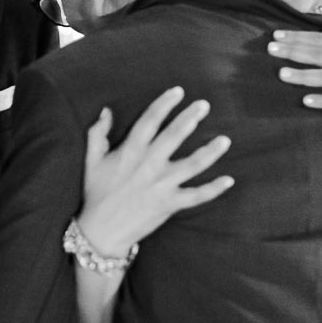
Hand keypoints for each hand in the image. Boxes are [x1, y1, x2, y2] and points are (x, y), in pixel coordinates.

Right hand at [76, 86, 233, 257]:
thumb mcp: (92, 160)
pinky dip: (214, 189)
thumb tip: (106, 110)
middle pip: (174, 136)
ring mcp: (161, 185)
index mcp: (130, 151)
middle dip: (190, 118)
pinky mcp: (169, 204)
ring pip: (192, 165)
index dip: (164, 104)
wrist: (101, 231)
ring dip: (210, 151)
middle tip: (204, 105)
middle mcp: (148, 165)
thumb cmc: (96, 193)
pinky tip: (229, 180)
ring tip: (225, 140)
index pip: (150, 120)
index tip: (178, 91)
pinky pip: (196, 196)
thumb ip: (97, 133)